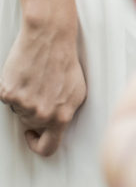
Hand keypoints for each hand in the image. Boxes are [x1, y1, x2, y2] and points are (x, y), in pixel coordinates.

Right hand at [0, 21, 86, 156]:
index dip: (38, 145)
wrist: (50, 37)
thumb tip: (54, 127)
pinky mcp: (8, 93)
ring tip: (35, 79)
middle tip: (40, 89)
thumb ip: (65, 114)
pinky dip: (13, 88)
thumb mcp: (77, 93)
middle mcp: (42, 114)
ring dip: (24, 98)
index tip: (33, 135)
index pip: (47, 148)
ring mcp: (24, 105)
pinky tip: (25, 74)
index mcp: (61, 117)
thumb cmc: (65, 62)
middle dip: (33, 111)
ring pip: (18, 111)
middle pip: (30, 124)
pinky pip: (8, 98)